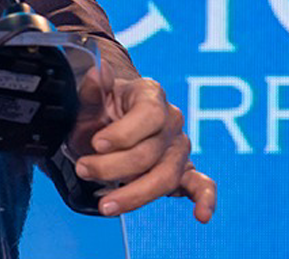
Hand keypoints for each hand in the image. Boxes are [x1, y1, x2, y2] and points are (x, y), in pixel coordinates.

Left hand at [75, 77, 216, 221]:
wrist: (105, 119)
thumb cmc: (98, 107)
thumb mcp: (88, 96)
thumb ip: (91, 87)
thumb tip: (98, 73)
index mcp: (150, 96)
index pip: (148, 116)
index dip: (123, 134)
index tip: (96, 144)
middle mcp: (170, 120)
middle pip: (150, 153)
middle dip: (112, 167)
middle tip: (83, 169)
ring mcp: (178, 147)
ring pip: (165, 176)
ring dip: (134, 194)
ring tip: (105, 206)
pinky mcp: (183, 171)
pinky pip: (201, 184)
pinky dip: (205, 199)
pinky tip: (201, 214)